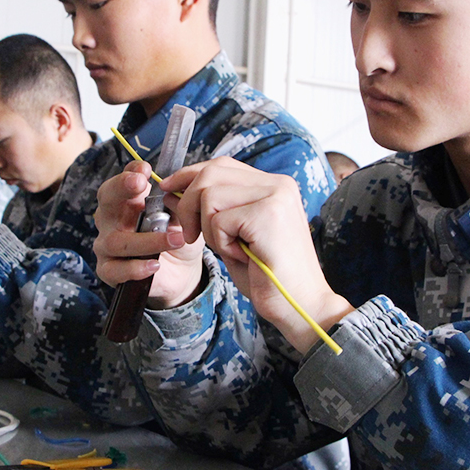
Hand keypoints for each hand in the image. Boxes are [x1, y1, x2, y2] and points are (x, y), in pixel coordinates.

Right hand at [93, 161, 205, 308]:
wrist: (182, 270)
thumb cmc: (175, 235)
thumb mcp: (182, 212)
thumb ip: (179, 196)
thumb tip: (178, 183)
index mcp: (127, 201)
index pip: (120, 181)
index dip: (129, 173)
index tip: (146, 170)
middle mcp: (112, 219)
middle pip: (106, 200)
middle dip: (121, 188)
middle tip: (141, 184)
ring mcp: (107, 245)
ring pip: (116, 240)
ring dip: (148, 240)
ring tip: (176, 239)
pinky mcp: (110, 271)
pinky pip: (115, 269)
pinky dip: (135, 268)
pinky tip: (155, 264)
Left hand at [161, 157, 353, 352]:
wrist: (301, 305)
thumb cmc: (268, 276)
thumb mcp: (235, 235)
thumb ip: (212, 210)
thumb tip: (172, 190)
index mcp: (273, 186)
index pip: (221, 165)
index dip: (190, 175)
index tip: (169, 189)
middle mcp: (278, 184)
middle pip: (211, 172)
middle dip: (188, 203)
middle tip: (192, 234)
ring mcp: (275, 196)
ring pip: (210, 194)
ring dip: (209, 229)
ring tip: (232, 249)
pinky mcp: (268, 214)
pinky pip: (219, 220)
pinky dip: (221, 243)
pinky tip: (242, 256)